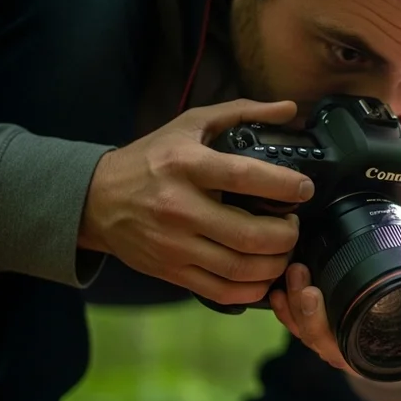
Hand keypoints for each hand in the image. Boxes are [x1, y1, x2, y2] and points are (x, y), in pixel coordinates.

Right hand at [78, 99, 314, 304]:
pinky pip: (223, 292)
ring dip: (275, 263)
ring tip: (282, 249)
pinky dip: (253, 290)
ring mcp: (175, 244)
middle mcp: (179, 207)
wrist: (96, 200)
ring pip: (240, 268)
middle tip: (293, 224)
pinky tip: (262, 274)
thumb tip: (289, 108)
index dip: (283, 186)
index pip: (243, 177)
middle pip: (249, 234)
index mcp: (185, 165)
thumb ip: (241, 112)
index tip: (304, 188)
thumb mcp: (189, 125)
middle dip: (286, 234)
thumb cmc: (149, 160)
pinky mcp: (172, 272)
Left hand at [270, 222, 400, 374]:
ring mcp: (329, 343)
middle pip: (311, 335)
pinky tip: (277, 288)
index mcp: (368, 351)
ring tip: (292, 271)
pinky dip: (284, 307)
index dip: (317, 321)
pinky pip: (294, 324)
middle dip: (299, 306)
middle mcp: (345, 351)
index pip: (334, 344)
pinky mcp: (317, 331)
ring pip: (300, 329)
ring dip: (289, 301)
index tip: (312, 293)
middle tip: (298, 275)